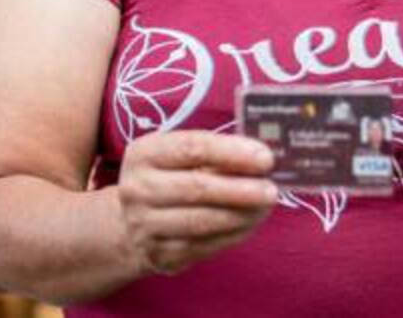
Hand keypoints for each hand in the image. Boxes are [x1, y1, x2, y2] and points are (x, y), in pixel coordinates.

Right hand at [116, 130, 277, 276]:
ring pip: (200, 222)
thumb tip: (264, 158)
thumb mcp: (182, 156)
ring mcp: (144, 225)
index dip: (232, 152)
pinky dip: (232, 235)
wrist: (132, 223)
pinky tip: (250, 223)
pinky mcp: (158, 255)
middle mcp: (138, 188)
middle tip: (271, 190)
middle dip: (240, 189)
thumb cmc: (171, 177)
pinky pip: (201, 247)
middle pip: (196, 188)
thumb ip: (218, 153)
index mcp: (145, 153)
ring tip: (265, 207)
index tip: (265, 158)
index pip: (192, 148)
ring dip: (240, 215)